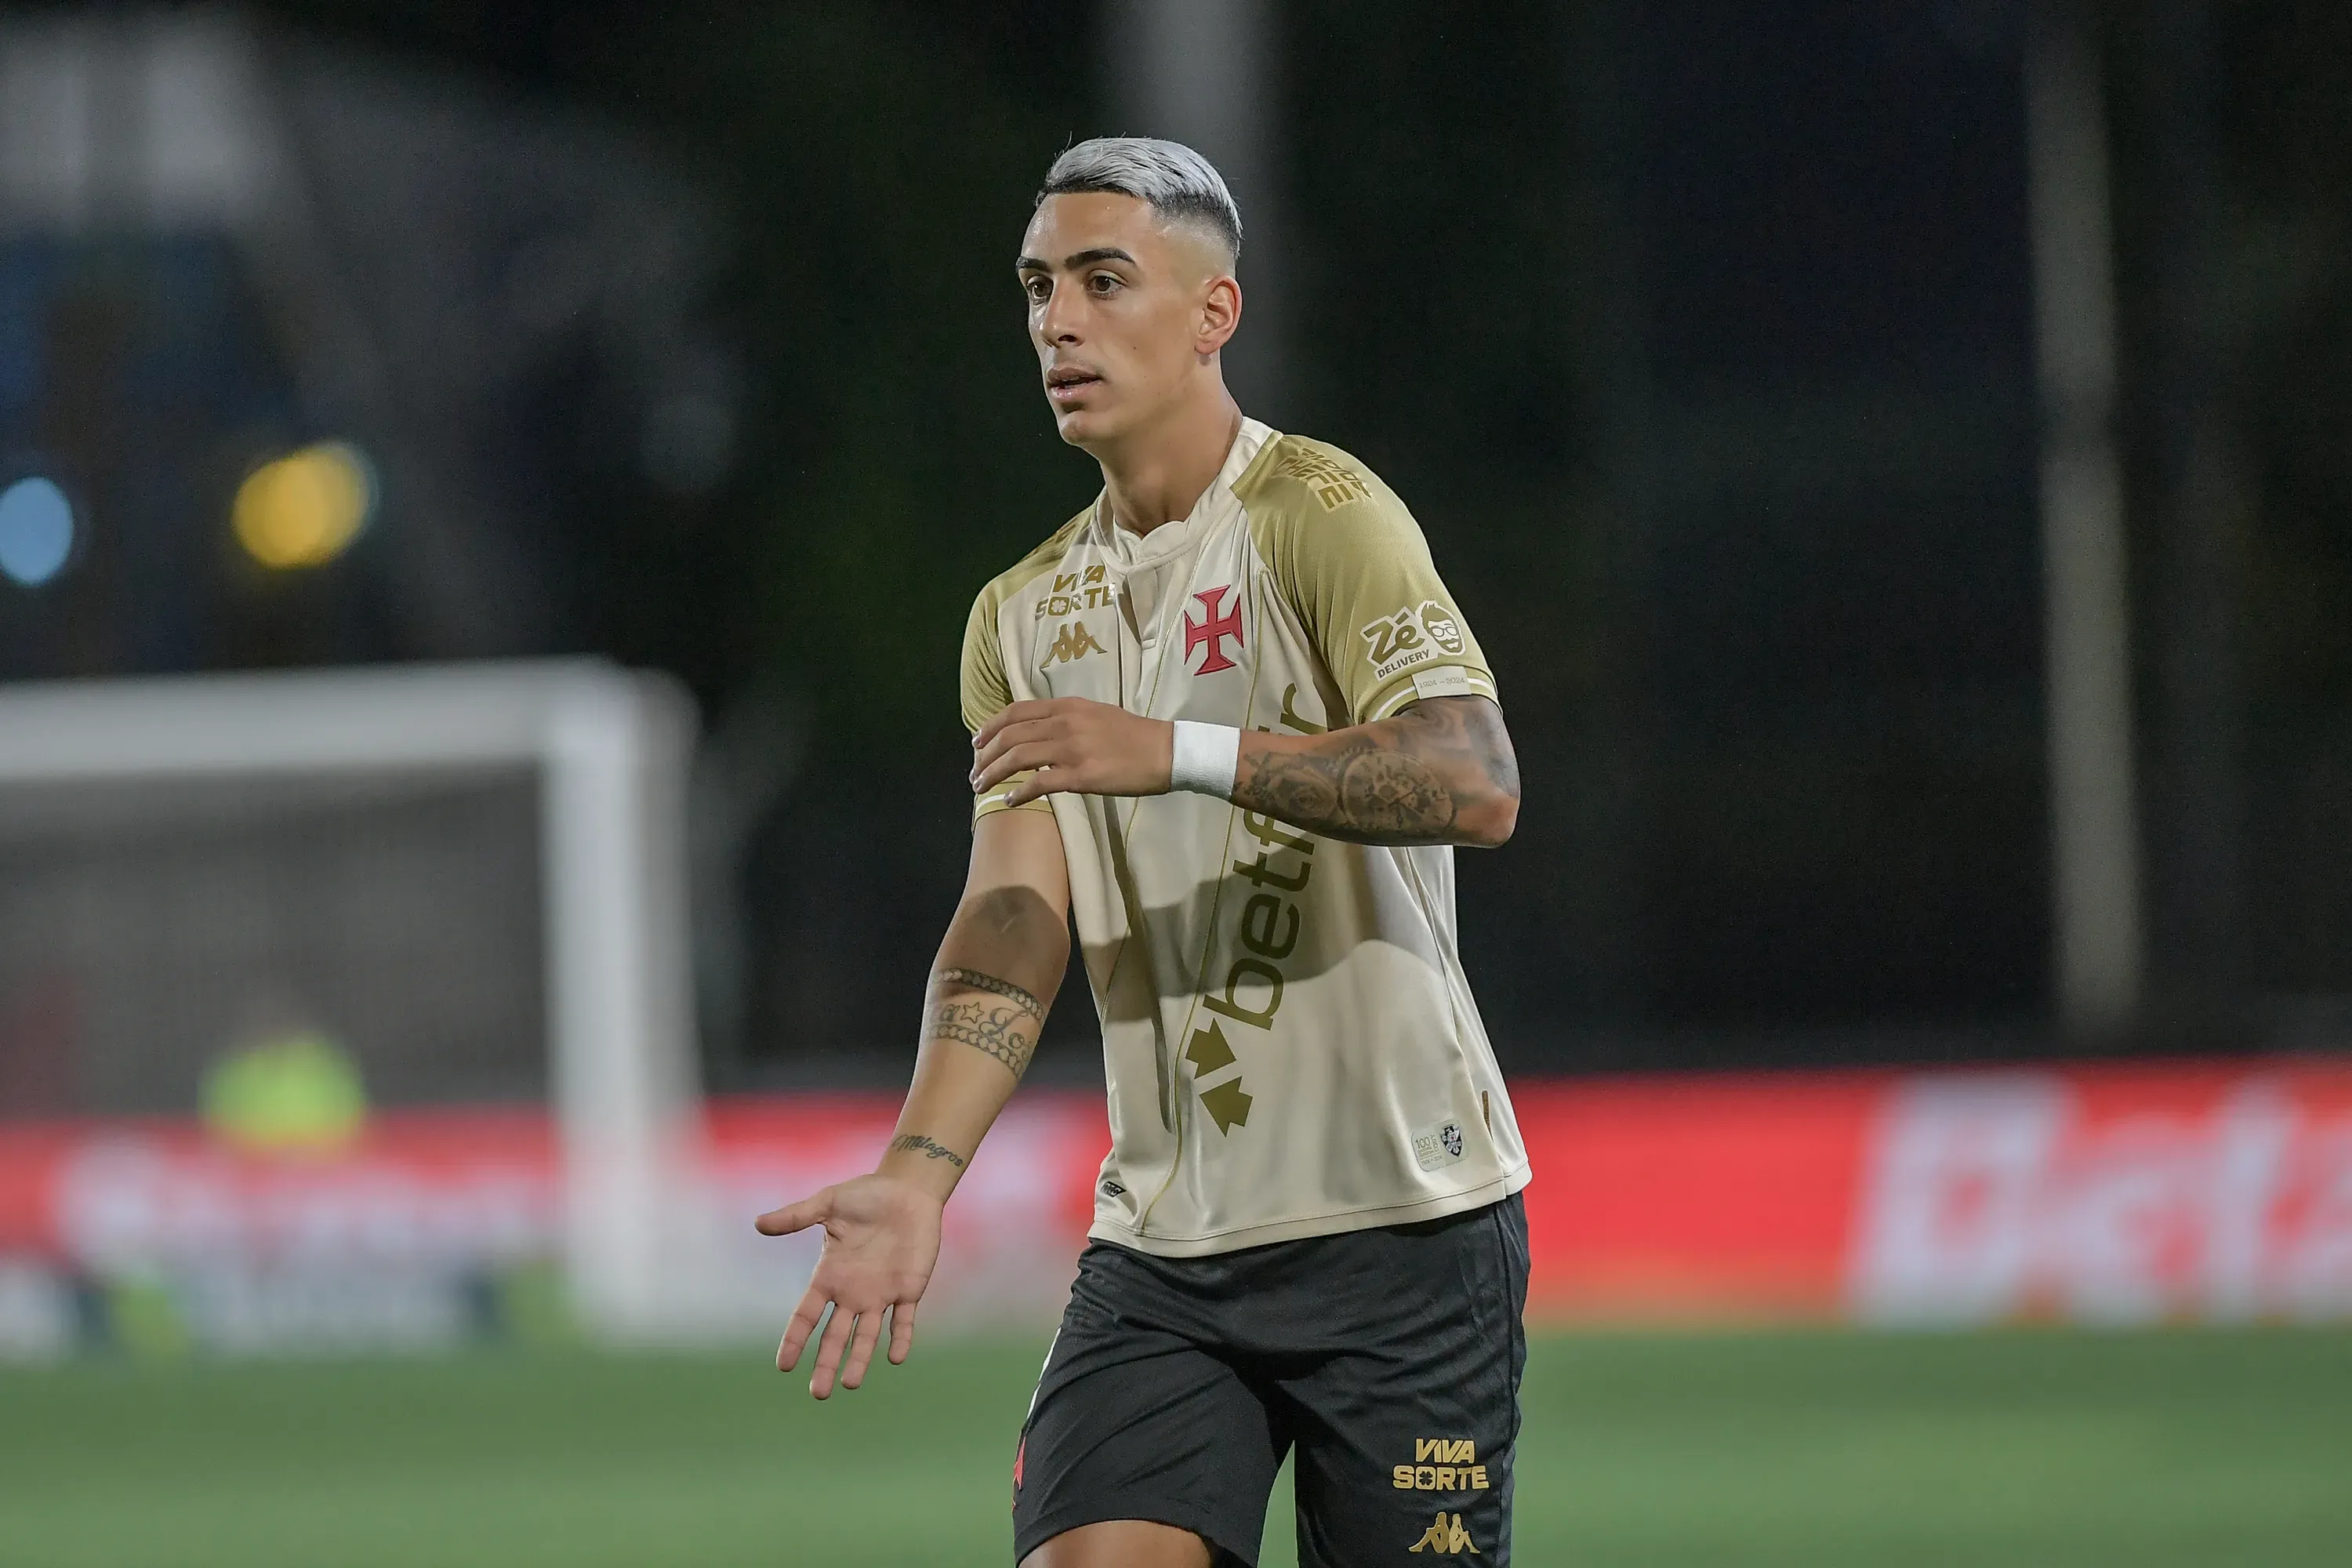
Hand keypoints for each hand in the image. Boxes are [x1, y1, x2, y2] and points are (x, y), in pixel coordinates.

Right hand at [755, 1173, 942, 1398]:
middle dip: (825, 1364)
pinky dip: (900, 1338)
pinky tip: (894, 1357)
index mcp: (829, 1276)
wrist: (907, 1191)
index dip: (795, 1340)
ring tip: (850, 1384)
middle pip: (834, 1336)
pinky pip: (903, 1321)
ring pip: (867, 1336)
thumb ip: (796, 1216)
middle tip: (817, 1394)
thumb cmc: (866, 1195)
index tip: (783, 1366)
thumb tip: (758, 1223)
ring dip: (859, 1360)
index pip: (806, 1315)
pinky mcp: (909, 1289)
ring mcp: (880, 1294)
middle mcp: (852, 1292)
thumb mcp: (827, 1204)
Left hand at [971, 697, 1174, 805]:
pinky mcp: (1080, 775)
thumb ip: (1066, 720)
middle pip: (1010, 736)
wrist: (1164, 751)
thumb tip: (1040, 733)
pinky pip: (1038, 783)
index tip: (977, 743)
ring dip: (994, 774)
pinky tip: (1009, 802)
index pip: (1016, 712)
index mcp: (1067, 706)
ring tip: (981, 787)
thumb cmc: (1133, 735)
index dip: (991, 727)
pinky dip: (1018, 793)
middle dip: (985, 755)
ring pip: (1017, 758)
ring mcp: (1071, 749)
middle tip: (974, 772)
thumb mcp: (1095, 714)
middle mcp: (1064, 723)